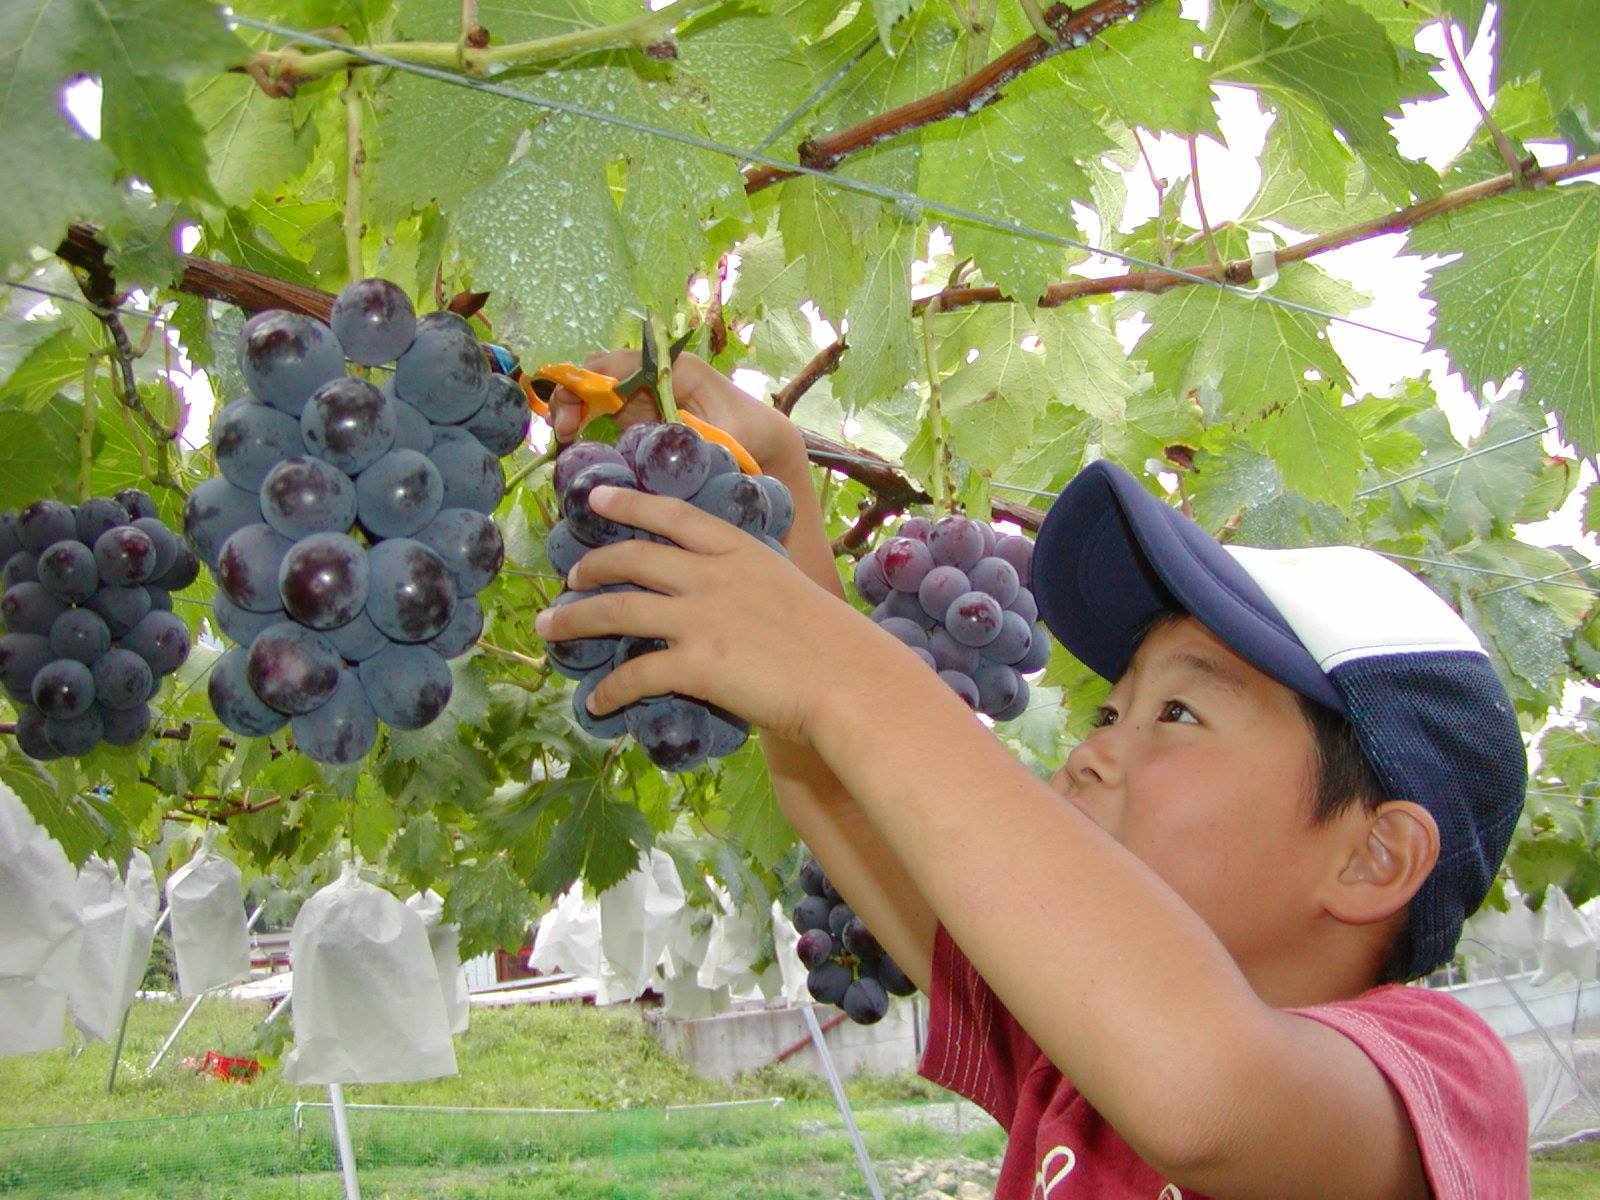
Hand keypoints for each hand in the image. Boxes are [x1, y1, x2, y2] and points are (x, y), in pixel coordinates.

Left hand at [533, 485, 904, 742]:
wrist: (850, 681)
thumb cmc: (832, 641)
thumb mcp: (787, 586)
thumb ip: (748, 581)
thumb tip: (722, 595)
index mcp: (737, 549)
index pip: (670, 514)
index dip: (627, 504)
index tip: (596, 501)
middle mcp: (710, 575)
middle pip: (631, 558)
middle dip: (591, 567)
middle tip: (570, 580)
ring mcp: (699, 618)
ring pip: (616, 610)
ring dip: (575, 621)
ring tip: (551, 628)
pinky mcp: (695, 665)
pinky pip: (634, 676)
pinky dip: (608, 691)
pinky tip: (596, 704)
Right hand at [546, 350, 804, 473]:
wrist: (765, 442)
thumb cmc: (751, 432)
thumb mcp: (728, 438)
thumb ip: (695, 439)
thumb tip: (654, 446)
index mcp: (676, 367)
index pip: (620, 363)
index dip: (590, 384)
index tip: (573, 413)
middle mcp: (656, 373)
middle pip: (600, 372)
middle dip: (574, 394)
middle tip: (562, 429)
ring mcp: (646, 392)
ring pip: (596, 391)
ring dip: (574, 409)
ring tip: (563, 437)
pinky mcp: (641, 413)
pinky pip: (603, 411)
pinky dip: (584, 422)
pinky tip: (572, 442)